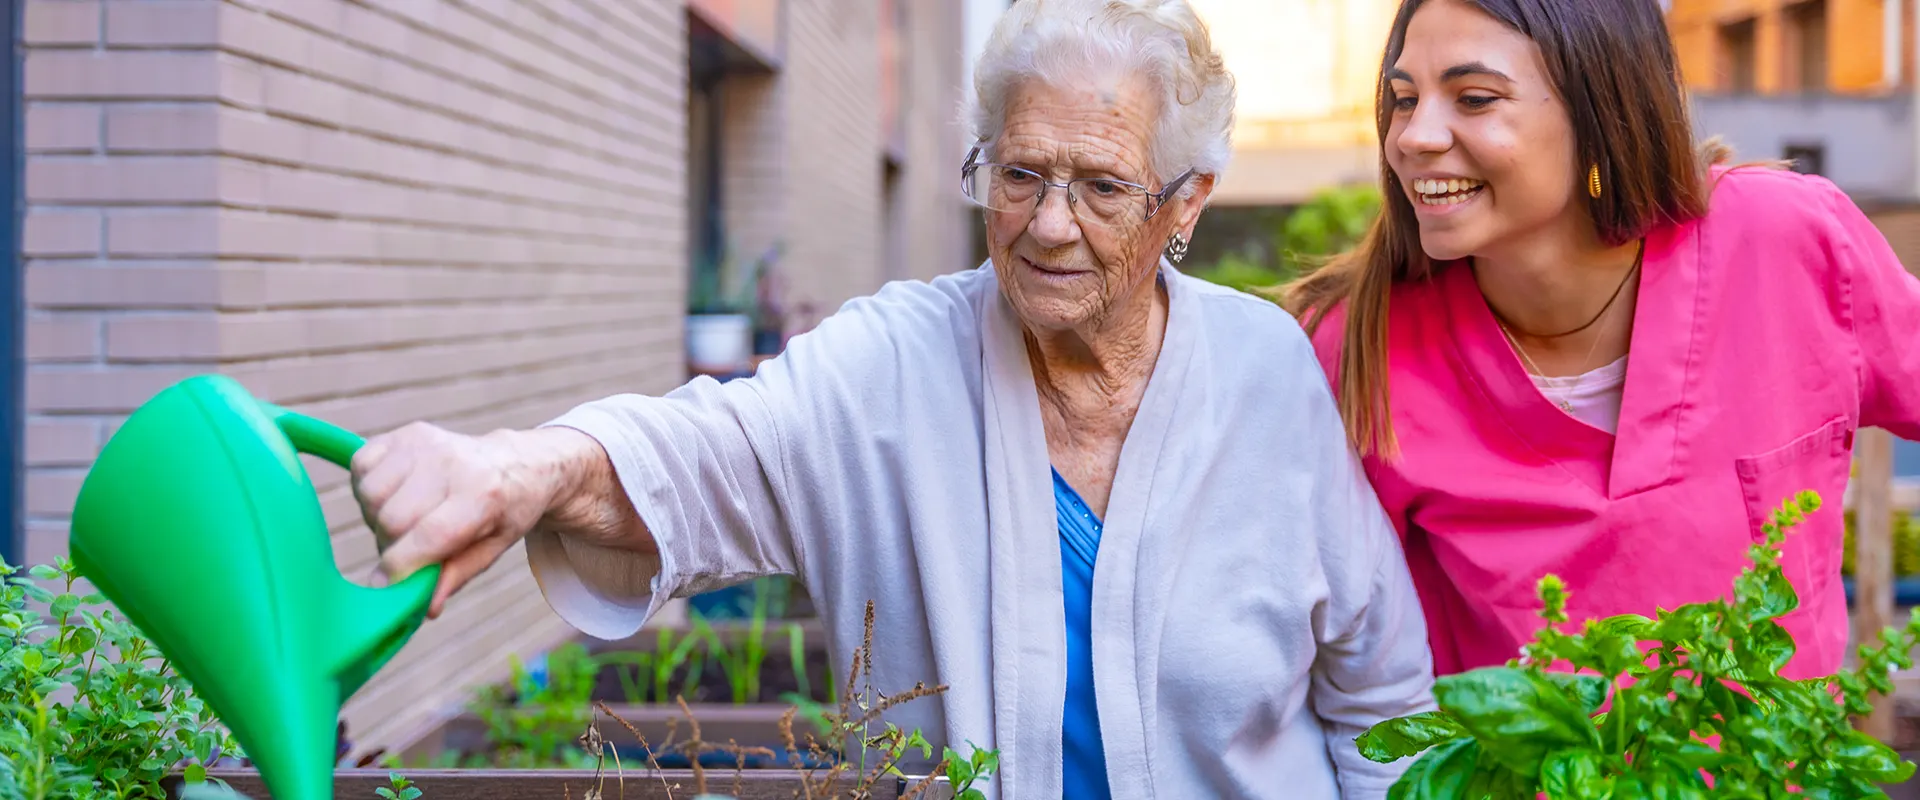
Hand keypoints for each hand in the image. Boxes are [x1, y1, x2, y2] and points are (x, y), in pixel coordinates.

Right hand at [349, 422, 590, 617]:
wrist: (516, 462)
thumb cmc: (504, 511)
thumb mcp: (493, 548)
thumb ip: (456, 575)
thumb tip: (425, 608)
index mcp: (482, 494)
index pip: (428, 536)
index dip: (400, 568)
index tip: (386, 587)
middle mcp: (452, 462)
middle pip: (391, 520)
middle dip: (392, 545)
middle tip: (410, 548)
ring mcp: (425, 442)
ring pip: (370, 495)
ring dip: (378, 516)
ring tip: (406, 519)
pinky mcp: (405, 432)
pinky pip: (361, 466)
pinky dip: (369, 487)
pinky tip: (396, 493)